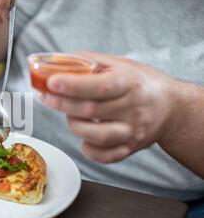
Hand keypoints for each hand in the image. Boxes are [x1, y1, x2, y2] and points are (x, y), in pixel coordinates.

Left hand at [40, 52, 180, 162]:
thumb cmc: (139, 83)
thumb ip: (90, 62)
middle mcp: (133, 108)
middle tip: (45, 96)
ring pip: (96, 136)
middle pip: (91, 110)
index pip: (100, 86)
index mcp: (130, 83)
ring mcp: (132, 131)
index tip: (52, 82)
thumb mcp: (120, 64)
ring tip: (70, 115)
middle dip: (61, 104)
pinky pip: (104, 156)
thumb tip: (57, 61)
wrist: (171, 107)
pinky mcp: (130, 148)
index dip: (73, 85)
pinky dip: (88, 148)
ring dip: (74, 125)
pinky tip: (84, 135)